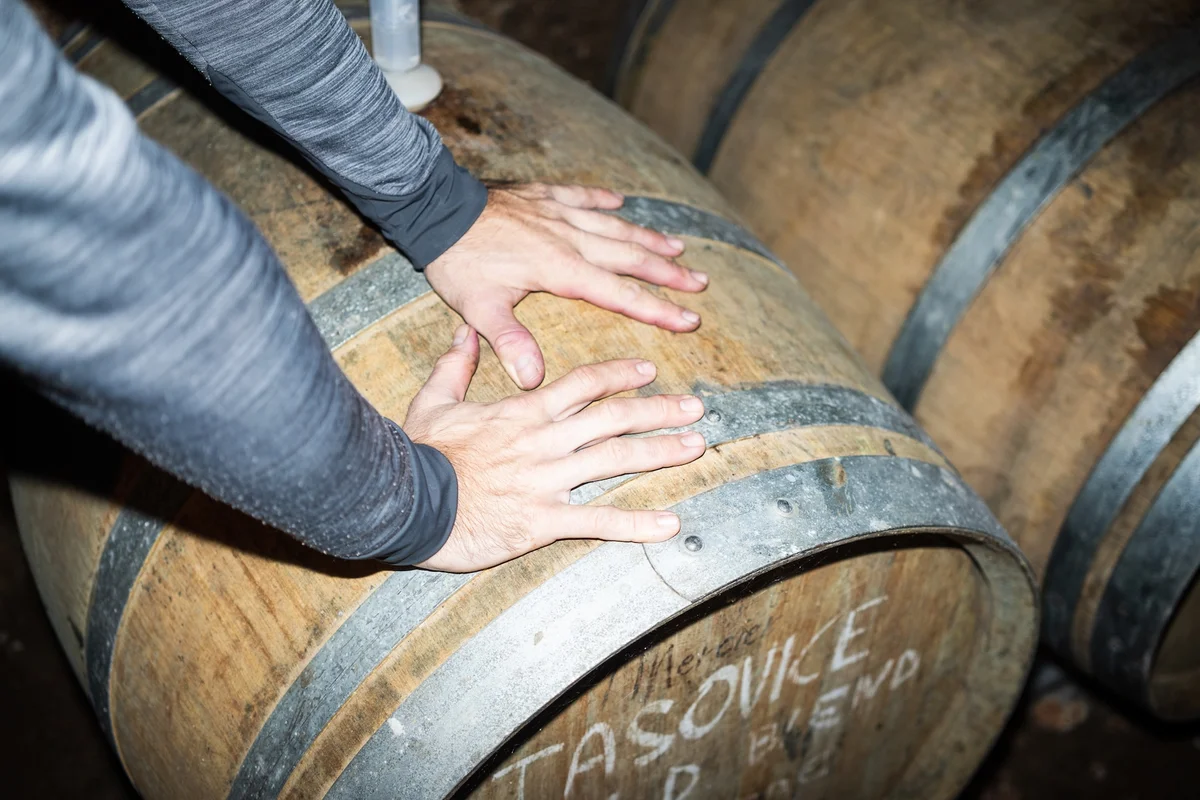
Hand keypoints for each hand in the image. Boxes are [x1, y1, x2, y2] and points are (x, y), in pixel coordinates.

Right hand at [404, 324, 707, 571]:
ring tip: (696, 448)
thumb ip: (455, 366)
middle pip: (613, 418)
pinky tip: (670, 525)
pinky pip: (598, 523)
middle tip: (697, 408)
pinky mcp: (543, 520)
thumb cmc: (420, 453)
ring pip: (615, 460)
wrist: (407, 503)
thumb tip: (464, 332)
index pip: (583, 384)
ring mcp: (548, 481)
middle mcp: (545, 441)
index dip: (619, 374)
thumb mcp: (434, 400)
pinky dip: (636, 525)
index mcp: (524, 412)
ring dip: (660, 453)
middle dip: (659, 411)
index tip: (648, 370)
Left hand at [424, 183, 708, 389]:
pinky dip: (602, 200)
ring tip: (678, 248)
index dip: (658, 309)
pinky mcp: (541, 196)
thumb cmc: (458, 262)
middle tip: (700, 284)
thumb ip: (510, 342)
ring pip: (614, 227)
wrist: (436, 208)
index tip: (689, 320)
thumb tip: (534, 382)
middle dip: (668, 274)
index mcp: (560, 269)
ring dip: (647, 239)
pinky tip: (620, 202)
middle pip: (630, 258)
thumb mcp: (480, 308)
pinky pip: (581, 197)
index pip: (620, 293)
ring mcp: (558, 214)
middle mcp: (569, 238)